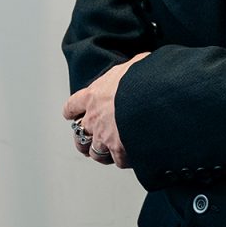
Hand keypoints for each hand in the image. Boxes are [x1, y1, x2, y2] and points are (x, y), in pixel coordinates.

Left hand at [62, 52, 148, 166]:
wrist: (153, 96)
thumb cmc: (143, 78)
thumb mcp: (134, 65)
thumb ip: (129, 69)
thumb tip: (139, 65)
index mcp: (93, 95)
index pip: (72, 106)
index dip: (72, 111)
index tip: (73, 114)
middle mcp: (94, 118)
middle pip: (79, 135)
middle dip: (84, 139)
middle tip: (90, 140)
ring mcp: (104, 136)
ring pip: (95, 152)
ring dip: (101, 152)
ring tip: (109, 153)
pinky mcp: (119, 149)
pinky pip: (118, 161)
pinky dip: (124, 159)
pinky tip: (131, 155)